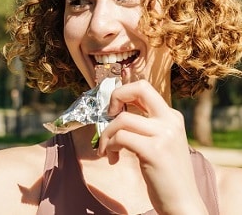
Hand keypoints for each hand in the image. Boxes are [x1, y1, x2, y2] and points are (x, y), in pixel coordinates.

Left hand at [97, 80, 207, 213]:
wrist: (184, 202)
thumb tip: (117, 111)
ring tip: (106, 150)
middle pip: (139, 89)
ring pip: (122, 119)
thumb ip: (147, 124)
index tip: (114, 110)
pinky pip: (121, 138)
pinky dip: (109, 146)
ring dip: (106, 135)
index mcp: (171, 115)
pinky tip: (112, 158)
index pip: (144, 88)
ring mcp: (164, 134)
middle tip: (107, 115)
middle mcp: (170, 120)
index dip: (124, 93)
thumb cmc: (166, 173)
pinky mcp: (154, 151)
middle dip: (116, 96)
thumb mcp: (162, 141)